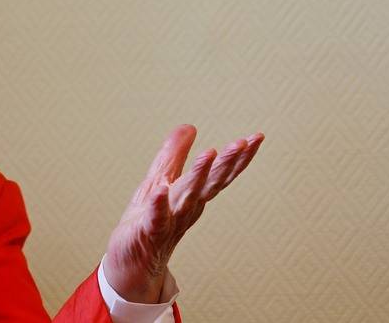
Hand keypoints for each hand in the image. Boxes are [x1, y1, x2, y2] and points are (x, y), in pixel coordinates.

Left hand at [104, 125, 263, 302]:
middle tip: (242, 142)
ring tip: (209, 154)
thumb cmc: (148, 219)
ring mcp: (170, 220)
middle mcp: (187, 207)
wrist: (132, 261)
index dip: (238, 157)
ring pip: (188, 197)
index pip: (220, 174)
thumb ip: (174, 154)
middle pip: (211, 183)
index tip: (256, 138)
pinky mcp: (148, 231)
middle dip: (226, 163)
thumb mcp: (161, 178)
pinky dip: (158, 205)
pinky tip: (160, 191)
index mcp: (193, 194)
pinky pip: (155, 218)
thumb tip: (189, 127)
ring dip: (199, 176)